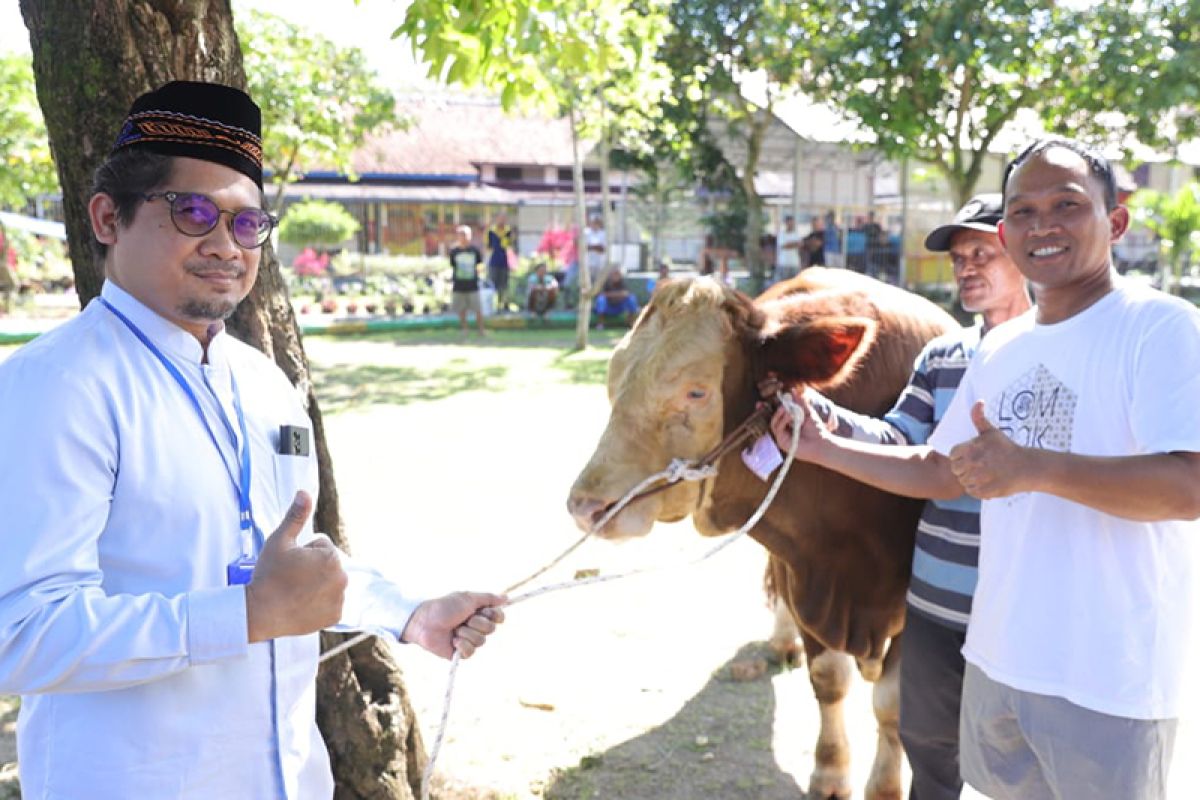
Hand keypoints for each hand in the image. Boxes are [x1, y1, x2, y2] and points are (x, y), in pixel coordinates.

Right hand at [244, 492, 347, 642]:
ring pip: (328, 583)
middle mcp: (342, 577)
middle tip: (290, 579)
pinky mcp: (335, 616)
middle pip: (327, 564)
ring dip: (316, 584)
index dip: (302, 553)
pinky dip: (319, 603)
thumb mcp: (279, 540)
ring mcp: (340, 598)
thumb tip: (304, 493)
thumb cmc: (268, 575)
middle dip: (312, 568)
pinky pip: (330, 602)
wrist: (260, 613)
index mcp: (331, 557)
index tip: (290, 564)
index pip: (320, 546)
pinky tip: (301, 605)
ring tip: (294, 592)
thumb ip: (296, 516)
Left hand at [402, 591, 507, 658]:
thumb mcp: (467, 598)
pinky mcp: (460, 653)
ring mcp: (469, 640)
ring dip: (466, 633)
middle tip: (463, 618)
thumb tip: (506, 597)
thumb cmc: (444, 607)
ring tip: (454, 629)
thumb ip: (488, 598)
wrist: (425, 621)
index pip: (498, 617)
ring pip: (481, 641)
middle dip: (476, 623)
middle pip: (491, 629)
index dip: (494, 615)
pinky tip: (453, 641)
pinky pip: (471, 652)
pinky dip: (462, 645)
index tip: (483, 611)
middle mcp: (476, 626)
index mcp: (479, 613)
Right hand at [769, 389, 829, 463]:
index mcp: (788, 423)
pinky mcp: (782, 442)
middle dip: (770, 410)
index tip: (770, 398)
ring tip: (787, 410)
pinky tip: (790, 416)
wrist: (821, 443)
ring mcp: (781, 437)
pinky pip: (778, 429)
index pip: (776, 414)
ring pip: (774, 423)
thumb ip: (800, 402)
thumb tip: (793, 390)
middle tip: (776, 403)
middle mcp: (783, 430)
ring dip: (779, 414)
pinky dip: (783, 421)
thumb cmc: (816, 430)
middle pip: (772, 418)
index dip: (770, 407)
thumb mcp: (808, 412)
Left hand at [948, 401, 1027, 498]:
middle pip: (956, 470)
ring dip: (971, 480)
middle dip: (965, 469)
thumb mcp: (992, 432)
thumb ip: (979, 418)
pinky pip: (972, 492)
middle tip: (979, 467)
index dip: (961, 457)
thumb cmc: (1007, 448)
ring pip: (963, 481)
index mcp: (972, 448)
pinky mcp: (986, 491)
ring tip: (985, 474)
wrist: (1027, 467)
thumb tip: (978, 402)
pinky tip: (988, 483)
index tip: (972, 457)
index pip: (953, 455)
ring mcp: (980, 477)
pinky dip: (978, 489)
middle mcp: (974, 462)